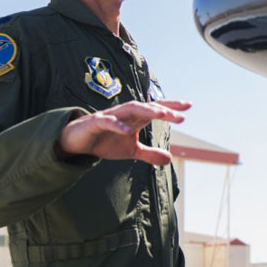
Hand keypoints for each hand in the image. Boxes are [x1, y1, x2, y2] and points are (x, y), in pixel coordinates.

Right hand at [56, 100, 190, 165]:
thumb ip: (149, 153)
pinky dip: (118, 125)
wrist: (77, 141)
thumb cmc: (106, 141)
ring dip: (146, 110)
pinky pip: (108, 122)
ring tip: (161, 115)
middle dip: (164, 110)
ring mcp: (111, 116)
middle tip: (180, 115)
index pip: (156, 109)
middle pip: (148, 107)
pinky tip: (128, 131)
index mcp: (135, 118)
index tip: (188, 106)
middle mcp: (125, 113)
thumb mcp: (131, 150)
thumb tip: (169, 159)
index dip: (171, 107)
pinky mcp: (96, 122)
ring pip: (131, 108)